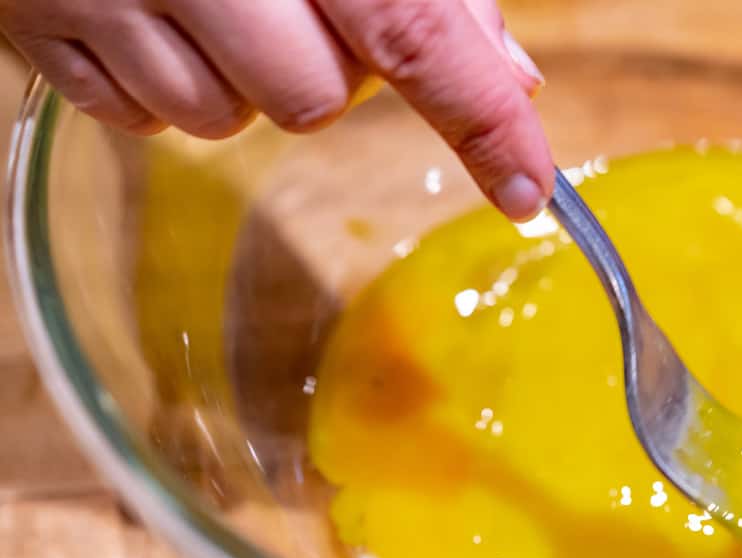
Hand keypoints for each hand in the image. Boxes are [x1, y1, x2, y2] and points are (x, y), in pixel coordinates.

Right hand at [0, 0, 552, 220]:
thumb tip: (507, 71)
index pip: (413, 32)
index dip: (482, 121)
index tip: (526, 188)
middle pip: (313, 101)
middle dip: (325, 70)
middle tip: (291, 1)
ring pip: (223, 121)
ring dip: (240, 81)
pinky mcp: (35, 28)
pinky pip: (139, 119)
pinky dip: (163, 84)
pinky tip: (151, 13)